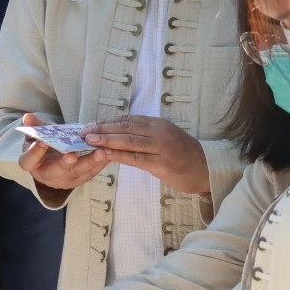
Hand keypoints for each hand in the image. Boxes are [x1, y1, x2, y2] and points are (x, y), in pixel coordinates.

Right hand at [19, 112, 109, 201]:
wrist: (54, 161)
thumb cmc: (45, 146)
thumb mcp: (37, 135)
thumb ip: (35, 127)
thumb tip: (27, 117)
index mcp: (32, 164)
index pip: (29, 160)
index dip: (35, 152)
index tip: (42, 141)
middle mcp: (47, 176)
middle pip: (56, 171)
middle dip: (65, 163)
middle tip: (72, 155)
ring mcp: (65, 180)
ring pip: (77, 173)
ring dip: (90, 163)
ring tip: (101, 152)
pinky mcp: (80, 179)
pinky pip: (90, 172)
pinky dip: (100, 163)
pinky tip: (108, 153)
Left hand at [82, 115, 209, 194]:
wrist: (206, 169)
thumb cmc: (183, 155)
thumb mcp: (165, 138)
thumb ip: (145, 134)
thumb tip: (118, 133)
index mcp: (158, 124)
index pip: (128, 120)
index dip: (107, 121)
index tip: (90, 124)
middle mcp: (159, 132)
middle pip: (125, 127)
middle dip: (102, 128)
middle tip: (83, 131)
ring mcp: (161, 147)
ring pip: (128, 141)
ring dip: (106, 139)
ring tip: (89, 140)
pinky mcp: (161, 163)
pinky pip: (135, 158)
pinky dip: (118, 155)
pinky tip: (104, 154)